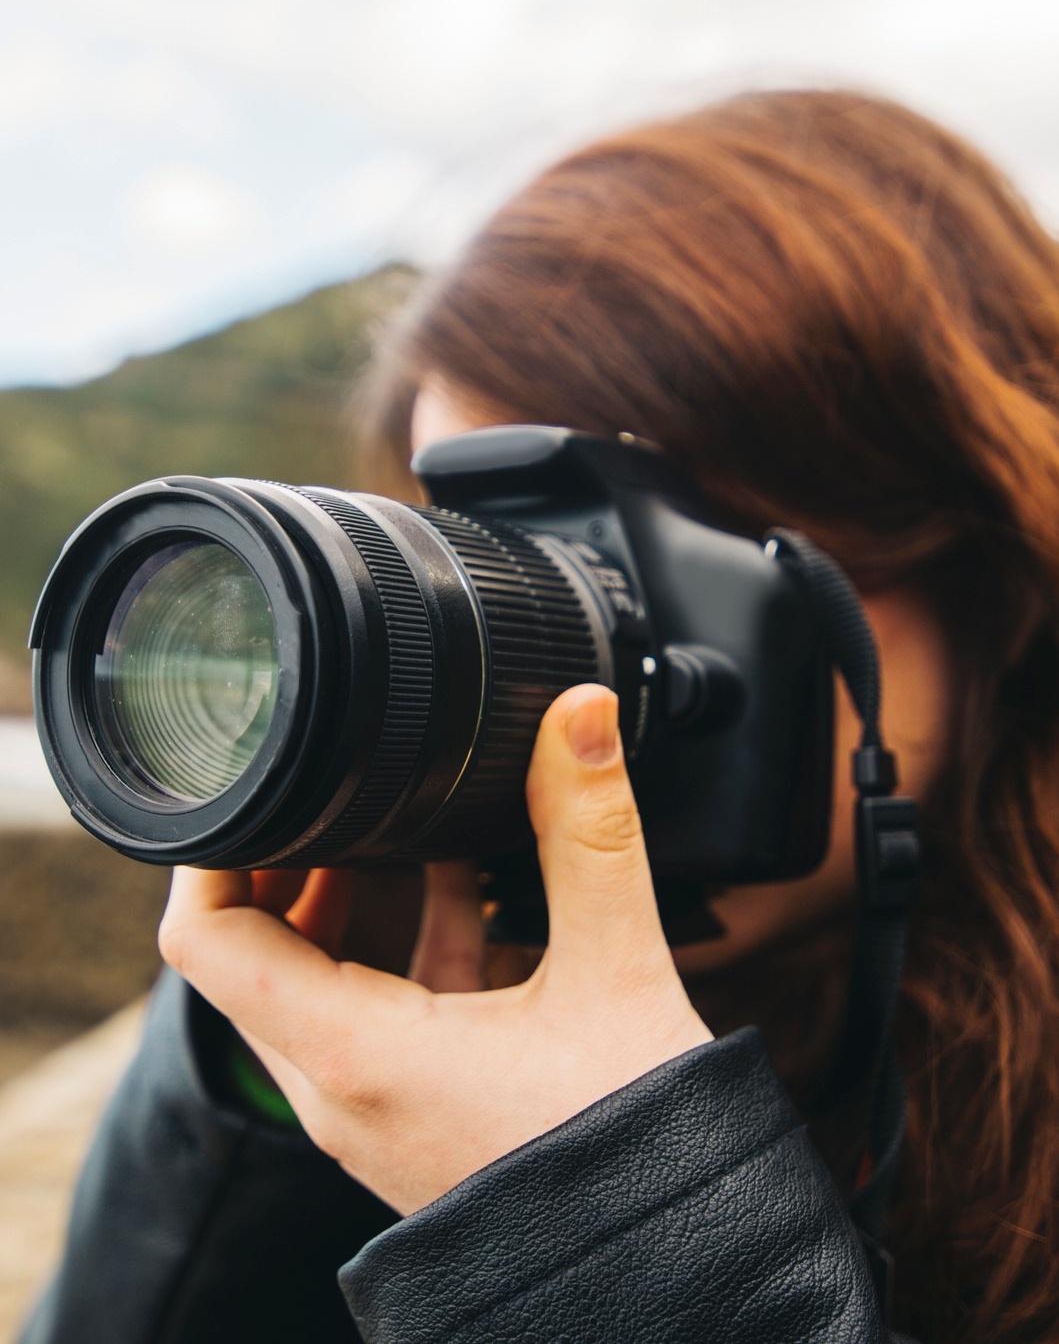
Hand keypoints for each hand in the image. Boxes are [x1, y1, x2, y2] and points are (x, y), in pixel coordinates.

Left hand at [159, 684, 712, 1215]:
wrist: (674, 1273)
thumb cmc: (635, 1153)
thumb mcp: (615, 972)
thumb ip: (591, 831)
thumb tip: (581, 714)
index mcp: (356, 1056)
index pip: (206, 943)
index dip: (213, 851)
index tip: (252, 783)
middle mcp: (340, 1092)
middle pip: (247, 954)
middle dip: (279, 860)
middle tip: (329, 785)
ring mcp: (370, 1110)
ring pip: (305, 984)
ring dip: (336, 899)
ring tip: (392, 821)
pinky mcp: (411, 1113)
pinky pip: (367, 1013)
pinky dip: (392, 943)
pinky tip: (458, 885)